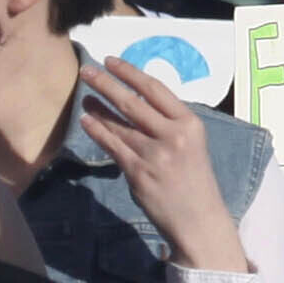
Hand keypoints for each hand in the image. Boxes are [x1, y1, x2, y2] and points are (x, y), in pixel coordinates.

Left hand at [72, 53, 244, 272]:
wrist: (199, 220)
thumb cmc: (194, 181)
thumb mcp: (192, 144)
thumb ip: (168, 124)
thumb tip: (136, 103)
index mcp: (190, 123)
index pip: (155, 89)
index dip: (130, 72)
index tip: (112, 62)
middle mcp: (173, 135)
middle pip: (133, 101)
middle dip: (106, 83)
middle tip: (86, 70)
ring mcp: (155, 154)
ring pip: (119, 124)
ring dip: (98, 107)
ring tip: (84, 95)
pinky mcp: (138, 173)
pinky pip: (113, 146)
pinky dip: (98, 131)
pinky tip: (86, 120)